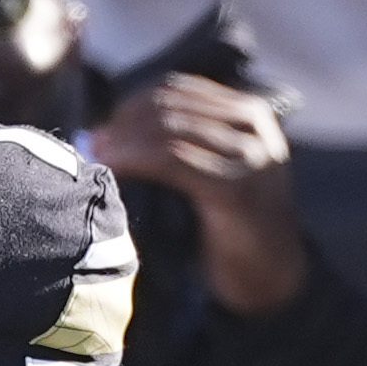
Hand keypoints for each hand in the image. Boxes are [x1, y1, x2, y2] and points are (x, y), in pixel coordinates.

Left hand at [93, 75, 311, 319]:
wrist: (273, 276)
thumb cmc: (234, 227)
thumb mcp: (220, 171)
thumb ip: (187, 144)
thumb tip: (110, 131)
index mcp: (250, 113)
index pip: (179, 88)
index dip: (133, 103)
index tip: (104, 128)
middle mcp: (253, 125)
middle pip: (170, 105)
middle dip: (124, 122)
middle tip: (92, 143)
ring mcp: (247, 155)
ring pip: (168, 128)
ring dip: (124, 140)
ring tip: (97, 156)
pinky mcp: (234, 187)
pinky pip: (172, 159)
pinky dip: (135, 160)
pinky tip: (114, 169)